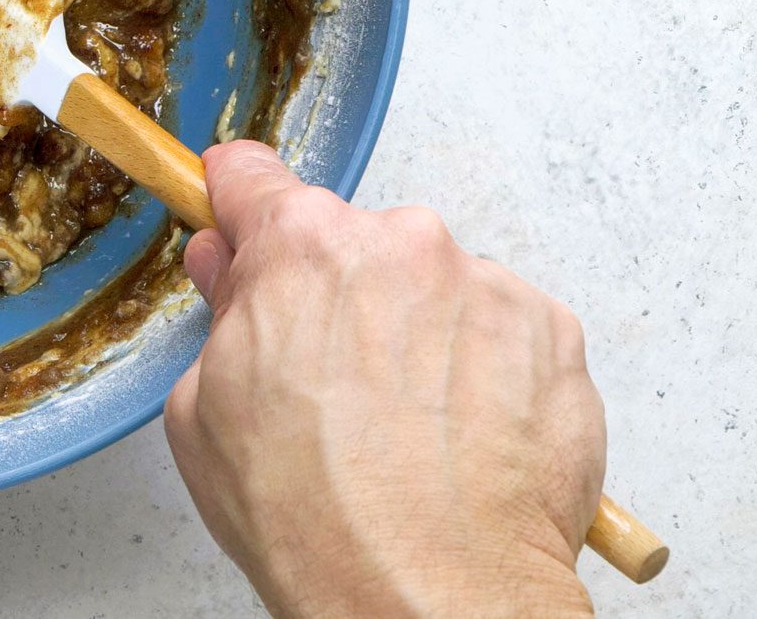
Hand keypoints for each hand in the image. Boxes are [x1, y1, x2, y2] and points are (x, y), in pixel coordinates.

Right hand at [164, 143, 604, 617]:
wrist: (431, 593)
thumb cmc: (316, 517)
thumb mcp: (204, 412)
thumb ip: (221, 316)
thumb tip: (228, 272)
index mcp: (302, 248)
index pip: (252, 178)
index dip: (237, 208)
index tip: (238, 221)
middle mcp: (401, 244)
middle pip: (353, 243)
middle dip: (338, 295)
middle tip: (328, 383)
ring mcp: (485, 284)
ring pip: (432, 288)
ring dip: (417, 334)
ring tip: (404, 430)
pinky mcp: (552, 333)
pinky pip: (501, 330)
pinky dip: (481, 371)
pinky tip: (458, 438)